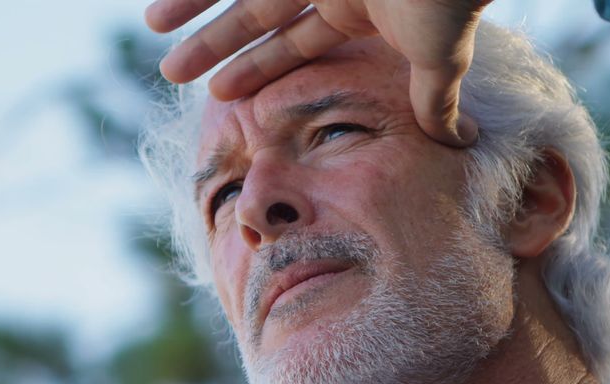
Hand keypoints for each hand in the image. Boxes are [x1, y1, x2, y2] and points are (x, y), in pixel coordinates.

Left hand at [144, 0, 491, 146]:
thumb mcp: (439, 56)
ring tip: (151, 26)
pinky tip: (163, 0)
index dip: (255, 68)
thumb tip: (458, 143)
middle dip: (213, 44)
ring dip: (193, 4)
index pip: (294, 43)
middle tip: (171, 71)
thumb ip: (435, 99)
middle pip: (255, 15)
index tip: (218, 94)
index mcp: (357, 8)